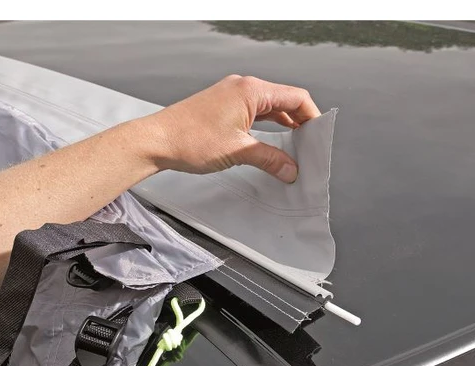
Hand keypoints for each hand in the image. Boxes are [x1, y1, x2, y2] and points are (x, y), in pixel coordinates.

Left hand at [143, 75, 320, 182]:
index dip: (312, 116)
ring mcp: (231, 95)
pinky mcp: (222, 105)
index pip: (295, 97)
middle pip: (284, 100)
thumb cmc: (190, 140)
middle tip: (309, 146)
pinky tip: (271, 142)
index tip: (319, 136)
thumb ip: (270, 159)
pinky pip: (253, 112)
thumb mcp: (238, 151)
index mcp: (250, 90)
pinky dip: (265, 125)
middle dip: (300, 122)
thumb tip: (292, 169)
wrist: (156, 140)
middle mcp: (242, 87)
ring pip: (268, 107)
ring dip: (283, 125)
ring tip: (294, 147)